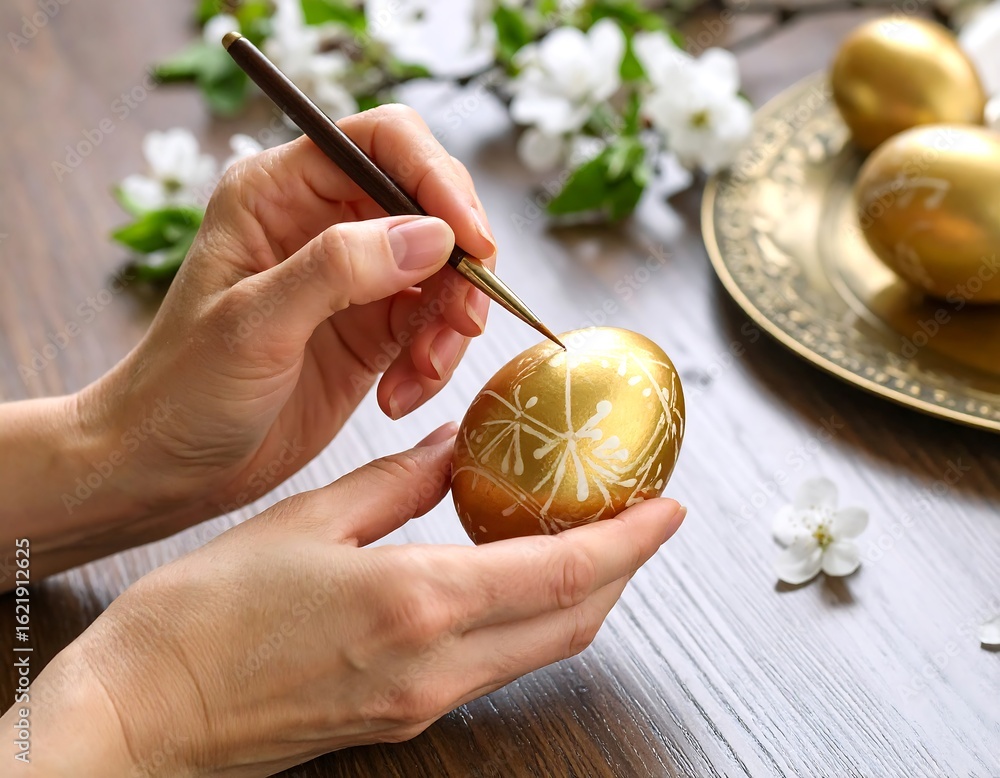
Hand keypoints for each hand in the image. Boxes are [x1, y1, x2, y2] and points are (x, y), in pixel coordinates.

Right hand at [38, 426, 684, 775]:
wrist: (143, 715)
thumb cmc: (205, 615)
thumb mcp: (307, 521)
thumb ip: (399, 483)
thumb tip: (455, 449)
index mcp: (418, 603)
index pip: (564, 573)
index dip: (630, 541)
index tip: (669, 508)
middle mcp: (436, 667)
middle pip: (573, 622)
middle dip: (622, 569)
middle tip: (642, 518)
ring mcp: (423, 702)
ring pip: (540, 648)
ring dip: (582, 596)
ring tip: (592, 540)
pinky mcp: (401, 718)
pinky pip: (495, 666)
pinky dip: (529, 620)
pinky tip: (515, 579)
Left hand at [80, 104, 495, 531]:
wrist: (170, 467)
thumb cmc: (183, 389)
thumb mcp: (254, 323)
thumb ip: (339, 269)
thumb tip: (433, 235)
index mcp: (278, 192)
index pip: (381, 142)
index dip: (436, 177)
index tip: (470, 237)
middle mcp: (322, 223)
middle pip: (429, 204)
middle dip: (459, 260)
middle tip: (464, 318)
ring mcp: (354, 278)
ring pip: (443, 269)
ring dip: (452, 321)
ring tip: (423, 372)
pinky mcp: (373, 330)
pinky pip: (433, 325)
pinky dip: (435, 359)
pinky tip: (401, 395)